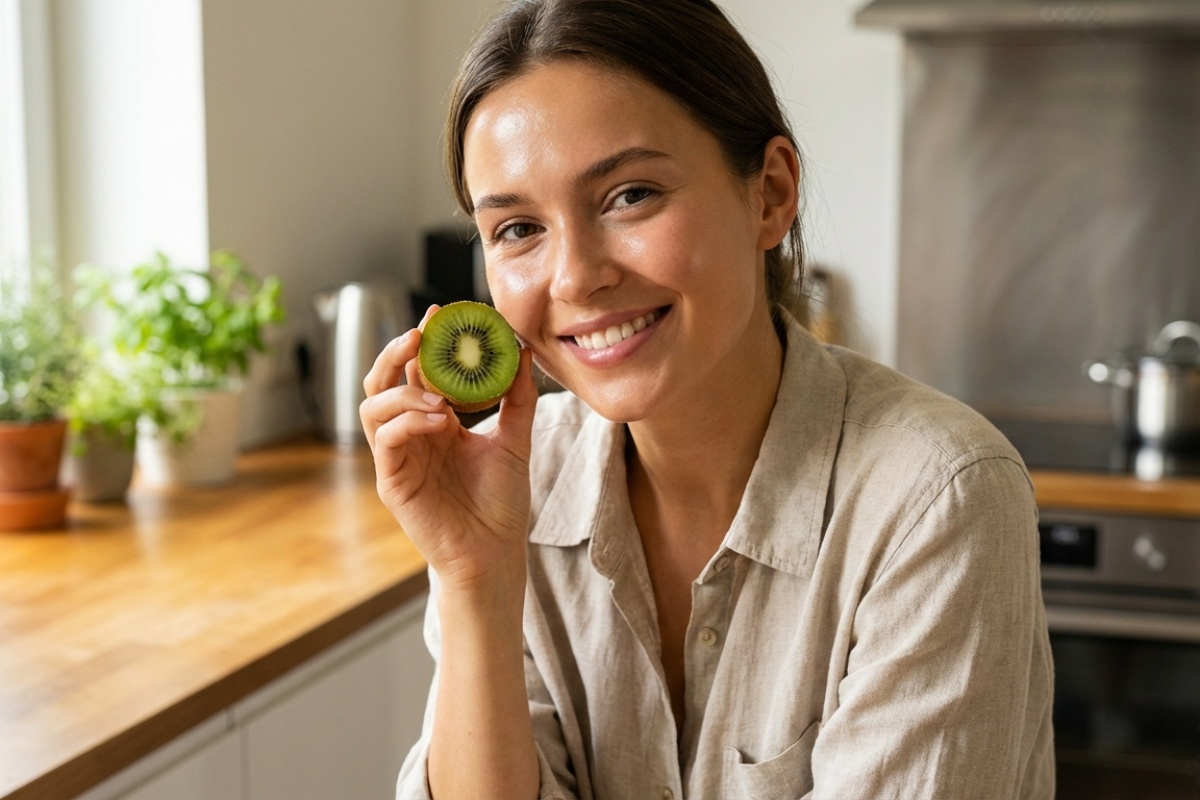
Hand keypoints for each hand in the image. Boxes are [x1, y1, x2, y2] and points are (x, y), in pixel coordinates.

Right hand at [359, 306, 537, 590]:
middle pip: (383, 381)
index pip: (417, 372)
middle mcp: (409, 435)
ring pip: (373, 407)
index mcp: (433, 422)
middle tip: (422, 333)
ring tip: (439, 394)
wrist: (496, 552)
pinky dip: (408, 421)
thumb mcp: (515, 439)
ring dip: (403, 390)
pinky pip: (386, 440)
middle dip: (397, 352)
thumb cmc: (501, 502)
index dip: (423, 342)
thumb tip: (523, 350)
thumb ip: (517, 396)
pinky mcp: (392, 482)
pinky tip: (440, 420)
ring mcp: (397, 458)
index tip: (441, 314)